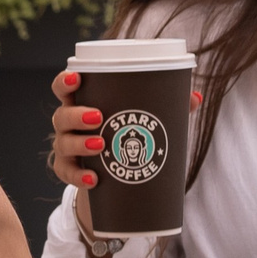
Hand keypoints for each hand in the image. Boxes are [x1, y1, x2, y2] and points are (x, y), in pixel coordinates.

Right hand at [45, 72, 203, 243]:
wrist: (112, 174)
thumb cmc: (124, 133)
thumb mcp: (140, 119)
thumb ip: (167, 106)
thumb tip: (195, 97)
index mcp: (82, 103)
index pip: (63, 88)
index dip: (65, 81)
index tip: (78, 78)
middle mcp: (68, 124)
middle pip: (61, 115)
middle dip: (76, 115)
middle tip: (99, 117)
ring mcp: (66, 148)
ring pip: (62, 144)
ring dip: (79, 144)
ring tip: (101, 145)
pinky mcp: (69, 171)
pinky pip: (67, 173)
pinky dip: (79, 176)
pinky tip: (93, 179)